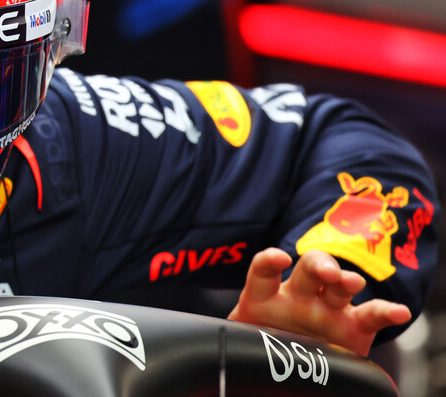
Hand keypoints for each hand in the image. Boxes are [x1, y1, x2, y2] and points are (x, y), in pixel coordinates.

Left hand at [228, 248, 410, 355]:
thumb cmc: (261, 345)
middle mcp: (298, 295)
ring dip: (346, 281)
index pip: (264, 271)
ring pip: (338, 287)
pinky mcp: (353, 325)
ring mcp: (327, 307)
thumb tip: (223, 346)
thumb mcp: (244, 339)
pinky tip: (399, 312)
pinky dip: (387, 312)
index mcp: (266, 295)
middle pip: (309, 270)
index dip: (269, 261)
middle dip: (319, 265)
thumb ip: (238, 338)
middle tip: (326, 272)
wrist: (287, 363)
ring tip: (350, 283)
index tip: (277, 258)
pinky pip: (372, 315)